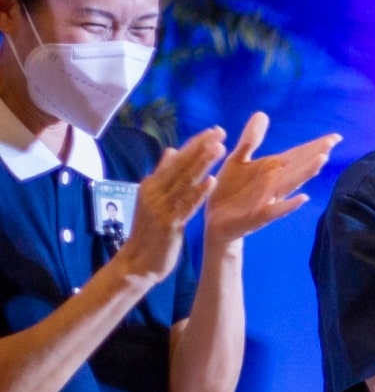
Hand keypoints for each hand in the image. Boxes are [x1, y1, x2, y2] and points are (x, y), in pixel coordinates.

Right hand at [115, 127, 227, 283]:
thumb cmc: (149, 231)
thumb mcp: (154, 199)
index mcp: (152, 184)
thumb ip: (163, 175)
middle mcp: (154, 191)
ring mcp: (160, 207)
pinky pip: (186, 205)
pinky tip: (212, 181)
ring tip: (219, 149)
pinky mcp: (169, 224)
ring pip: (184, 181)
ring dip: (203, 164)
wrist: (137, 262)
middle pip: (181, 165)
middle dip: (201, 147)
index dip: (195, 143)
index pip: (176, 158)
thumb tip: (171, 150)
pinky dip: (198, 193)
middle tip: (220, 131)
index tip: (214, 130)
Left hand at [204, 112, 338, 244]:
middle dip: (315, 154)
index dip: (316, 146)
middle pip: (299, 166)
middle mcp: (276, 183)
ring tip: (321, 160)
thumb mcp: (238, 159)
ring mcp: (269, 199)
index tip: (335, 137)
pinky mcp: (258, 216)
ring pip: (291, 184)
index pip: (298, 154)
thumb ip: (251, 139)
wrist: (215, 220)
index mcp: (272, 169)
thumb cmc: (229, 190)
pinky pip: (275, 210)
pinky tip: (302, 199)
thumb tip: (263, 114)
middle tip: (332, 142)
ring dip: (306, 173)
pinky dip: (289, 205)